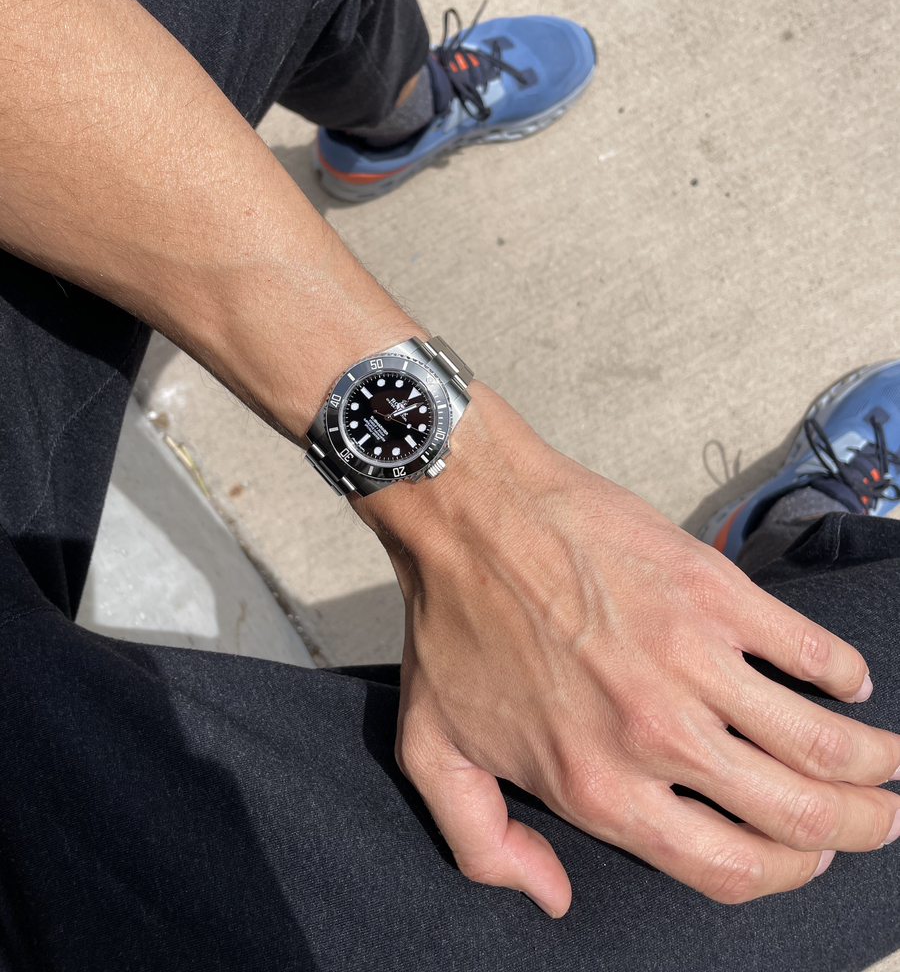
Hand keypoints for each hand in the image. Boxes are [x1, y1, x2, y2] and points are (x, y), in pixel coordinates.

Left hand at [358, 383, 899, 915]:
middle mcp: (659, 737)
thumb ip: (485, 844)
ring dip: (874, 763)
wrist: (471, 514)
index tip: (807, 860)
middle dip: (857, 828)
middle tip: (879, 818)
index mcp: (600, 788)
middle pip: (798, 816)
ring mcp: (694, 661)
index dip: (783, 876)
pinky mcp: (715, 593)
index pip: (727, 871)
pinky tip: (850, 682)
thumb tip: (553, 895)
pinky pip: (811, 651)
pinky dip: (846, 674)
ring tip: (890, 763)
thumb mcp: (433, 751)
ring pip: (822, 741)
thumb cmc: (452, 625)